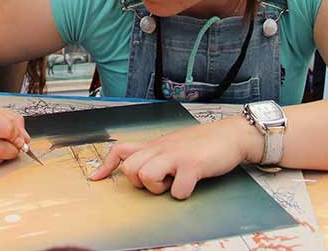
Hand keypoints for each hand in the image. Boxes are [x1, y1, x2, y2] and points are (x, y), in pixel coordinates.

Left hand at [87, 116, 262, 199]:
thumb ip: (156, 154)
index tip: (96, 179)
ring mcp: (176, 156)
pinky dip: (183, 193)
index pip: (121, 150)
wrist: (231, 134)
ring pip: (146, 177)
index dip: (105, 166)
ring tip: (174, 182)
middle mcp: (162, 148)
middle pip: (130, 169)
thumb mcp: (173, 144)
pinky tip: (191, 184)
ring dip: (159, 188)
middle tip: (160, 181)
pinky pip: (177, 190)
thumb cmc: (202, 143)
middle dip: (141, 183)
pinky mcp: (193, 165)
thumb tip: (140, 168)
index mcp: (155, 145)